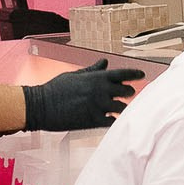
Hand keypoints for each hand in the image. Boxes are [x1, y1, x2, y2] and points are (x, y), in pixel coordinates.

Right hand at [22, 60, 142, 132]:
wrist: (41, 106)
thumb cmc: (55, 89)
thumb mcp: (75, 75)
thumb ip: (92, 70)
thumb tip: (105, 62)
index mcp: (96, 77)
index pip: (123, 73)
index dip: (135, 74)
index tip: (142, 75)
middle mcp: (101, 90)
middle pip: (126, 91)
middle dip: (129, 92)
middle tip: (128, 94)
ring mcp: (98, 106)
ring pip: (122, 108)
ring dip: (123, 108)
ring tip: (121, 109)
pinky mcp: (93, 121)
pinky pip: (112, 122)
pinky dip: (114, 120)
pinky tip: (112, 120)